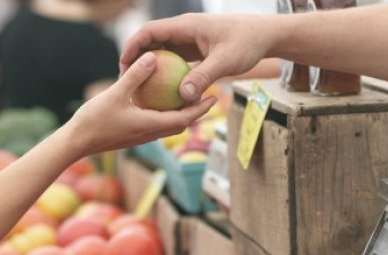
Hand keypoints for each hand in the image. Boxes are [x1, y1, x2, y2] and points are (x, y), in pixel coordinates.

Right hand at [68, 51, 216, 157]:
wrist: (76, 142)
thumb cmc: (94, 120)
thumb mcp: (115, 93)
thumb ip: (135, 76)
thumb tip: (153, 57)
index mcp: (151, 126)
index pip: (184, 119)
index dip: (201, 109)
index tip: (214, 97)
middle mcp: (150, 134)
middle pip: (181, 124)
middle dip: (196, 112)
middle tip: (208, 96)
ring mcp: (141, 136)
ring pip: (169, 126)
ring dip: (182, 114)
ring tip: (188, 98)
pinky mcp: (133, 135)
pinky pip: (156, 125)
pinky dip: (165, 115)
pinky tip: (160, 101)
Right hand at [120, 14, 274, 102]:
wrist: (264, 36)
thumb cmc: (247, 43)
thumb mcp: (225, 61)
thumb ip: (203, 77)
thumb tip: (183, 97)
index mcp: (186, 26)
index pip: (150, 31)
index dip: (133, 46)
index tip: (123, 64)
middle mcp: (184, 31)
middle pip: (151, 42)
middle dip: (136, 58)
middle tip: (125, 80)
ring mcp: (189, 40)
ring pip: (162, 52)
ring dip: (150, 67)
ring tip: (139, 88)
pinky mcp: (195, 50)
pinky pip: (175, 61)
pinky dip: (166, 73)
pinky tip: (162, 92)